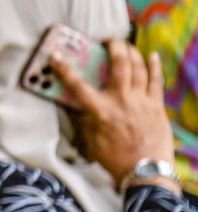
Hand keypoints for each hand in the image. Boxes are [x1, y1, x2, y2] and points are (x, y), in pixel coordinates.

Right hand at [52, 39, 176, 186]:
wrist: (145, 171)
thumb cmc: (115, 159)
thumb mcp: (91, 140)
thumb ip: (85, 119)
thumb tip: (78, 105)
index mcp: (101, 111)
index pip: (77, 85)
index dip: (63, 68)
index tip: (55, 55)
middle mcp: (122, 101)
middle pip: (119, 63)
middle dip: (112, 46)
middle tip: (106, 41)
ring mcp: (142, 101)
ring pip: (138, 67)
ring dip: (131, 52)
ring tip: (124, 45)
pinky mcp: (156, 106)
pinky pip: (156, 80)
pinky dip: (154, 66)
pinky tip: (151, 55)